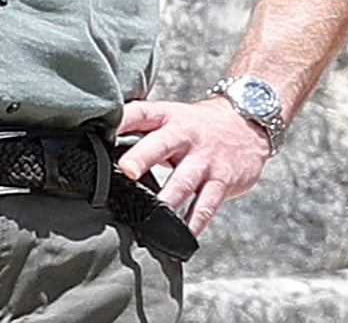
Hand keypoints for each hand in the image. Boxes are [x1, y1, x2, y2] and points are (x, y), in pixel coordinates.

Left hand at [115, 97, 272, 233]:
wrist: (247, 121)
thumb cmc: (198, 125)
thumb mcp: (172, 117)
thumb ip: (142, 131)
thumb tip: (100, 150)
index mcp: (168, 116)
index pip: (141, 112)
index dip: (122, 119)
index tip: (102, 131)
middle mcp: (185, 134)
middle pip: (161, 144)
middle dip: (142, 156)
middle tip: (126, 170)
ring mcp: (205, 158)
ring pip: (183, 180)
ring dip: (165, 199)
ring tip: (149, 218)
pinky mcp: (222, 179)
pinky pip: (206, 204)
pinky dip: (195, 222)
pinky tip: (183, 235)